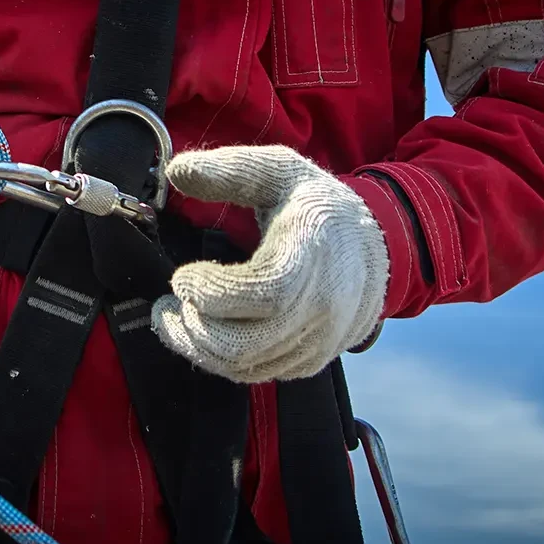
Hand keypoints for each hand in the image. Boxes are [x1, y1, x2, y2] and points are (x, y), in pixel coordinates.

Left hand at [152, 146, 389, 383]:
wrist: (378, 247)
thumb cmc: (318, 205)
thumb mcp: (280, 170)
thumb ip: (231, 168)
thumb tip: (176, 171)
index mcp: (312, 254)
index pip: (262, 291)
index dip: (213, 292)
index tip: (182, 277)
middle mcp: (322, 306)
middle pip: (244, 342)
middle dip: (191, 327)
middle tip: (165, 306)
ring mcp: (319, 340)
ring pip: (245, 366)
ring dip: (198, 347)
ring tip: (174, 319)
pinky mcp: (312, 361)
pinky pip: (257, 374)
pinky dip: (221, 360)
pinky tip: (205, 332)